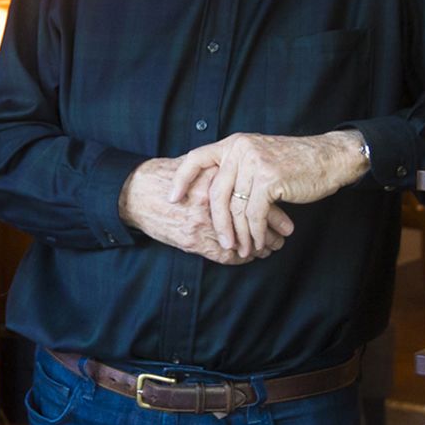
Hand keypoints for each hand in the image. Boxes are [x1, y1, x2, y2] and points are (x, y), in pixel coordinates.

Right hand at [119, 158, 290, 265]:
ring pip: (241, 240)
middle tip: (284, 236)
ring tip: (270, 249)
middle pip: (252, 220)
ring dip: (258, 247)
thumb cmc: (167, 176)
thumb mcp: (198, 166)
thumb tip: (252, 175)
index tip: (286, 219)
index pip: (255, 199)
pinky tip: (247, 257)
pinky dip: (239, 258)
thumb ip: (223, 171)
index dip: (273, 211)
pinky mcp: (193, 241)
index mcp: (216, 180)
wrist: (138, 193)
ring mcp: (202, 224)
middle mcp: (212, 202)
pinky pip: (224, 255)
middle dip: (270, 231)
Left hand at [170, 131, 368, 258]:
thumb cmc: (294, 163)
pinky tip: (259, 242)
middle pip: (215, 193)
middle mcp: (240, 149)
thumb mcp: (259, 157)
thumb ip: (237, 169)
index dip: (181, 179)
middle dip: (217, 223)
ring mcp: (254, 163)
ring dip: (240, 233)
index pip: (196, 158)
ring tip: (244, 249)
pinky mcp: (269, 178)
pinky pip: (254, 214)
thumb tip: (213, 197)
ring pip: (235, 207)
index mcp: (234, 144)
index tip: (172, 199)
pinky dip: (256, 232)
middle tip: (224, 243)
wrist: (328, 158)